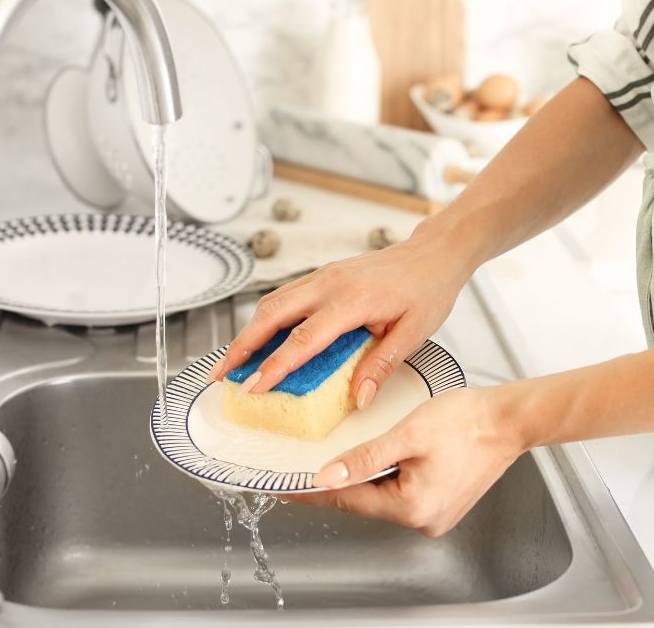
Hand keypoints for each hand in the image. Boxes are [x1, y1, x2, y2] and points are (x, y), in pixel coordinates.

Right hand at [207, 234, 474, 407]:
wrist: (433, 254)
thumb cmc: (427, 291)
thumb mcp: (413, 333)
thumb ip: (381, 365)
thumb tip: (357, 399)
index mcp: (351, 300)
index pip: (303, 339)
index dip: (274, 366)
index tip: (253, 388)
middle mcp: (329, 284)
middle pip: (271, 315)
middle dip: (241, 346)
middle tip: (221, 375)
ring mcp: (323, 276)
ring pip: (272, 303)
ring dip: (248, 332)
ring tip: (231, 362)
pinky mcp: (323, 276)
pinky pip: (285, 297)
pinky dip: (265, 319)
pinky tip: (259, 339)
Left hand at [280, 387, 524, 536]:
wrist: (510, 419)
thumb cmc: (468, 421)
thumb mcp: (407, 434)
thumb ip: (364, 458)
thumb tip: (325, 478)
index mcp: (413, 507)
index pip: (346, 499)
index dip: (310, 490)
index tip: (281, 485)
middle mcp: (424, 519)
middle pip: (363, 500)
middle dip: (337, 481)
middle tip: (303, 465)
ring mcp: (435, 515)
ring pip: (382, 496)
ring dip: (363, 477)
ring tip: (339, 457)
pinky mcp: (443, 503)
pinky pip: (402, 492)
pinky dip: (386, 477)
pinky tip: (379, 459)